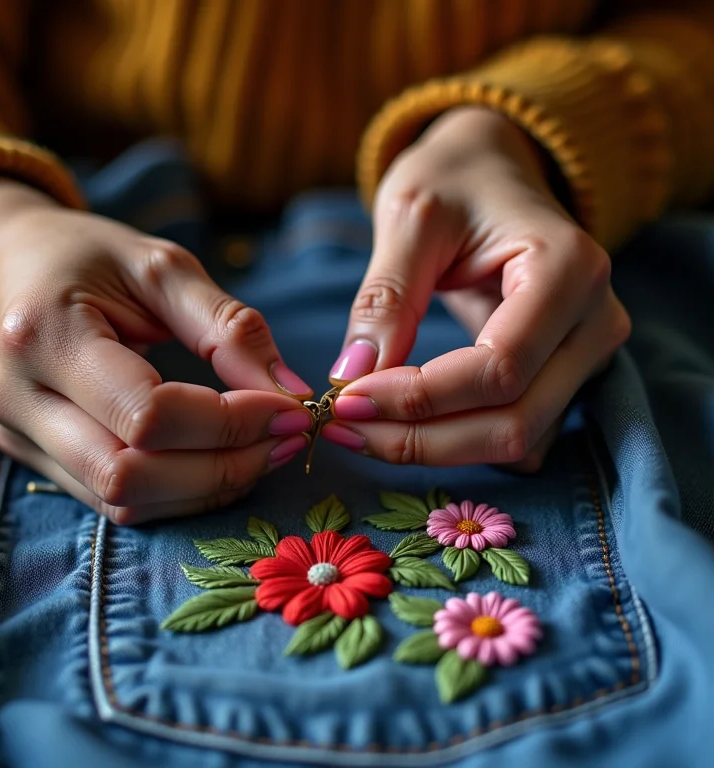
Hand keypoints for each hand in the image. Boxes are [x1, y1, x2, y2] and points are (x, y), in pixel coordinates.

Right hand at [0, 179, 313, 522]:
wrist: (12, 266)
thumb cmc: (87, 257)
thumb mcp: (163, 268)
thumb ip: (229, 328)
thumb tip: (291, 394)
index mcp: (43, 336)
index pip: (147, 414)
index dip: (230, 422)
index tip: (289, 408)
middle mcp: (17, 399)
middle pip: (131, 477)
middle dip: (224, 467)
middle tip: (285, 439)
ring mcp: (20, 438)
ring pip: (124, 503)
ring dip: (207, 488)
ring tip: (263, 451)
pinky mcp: (36, 459)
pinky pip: (116, 503)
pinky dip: (181, 492)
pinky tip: (221, 461)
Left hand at [324, 107, 629, 469]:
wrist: (492, 171)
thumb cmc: (454, 179)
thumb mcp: (410, 217)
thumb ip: (386, 298)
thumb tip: (352, 376)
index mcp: (568, 269)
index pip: (498, 369)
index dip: (419, 399)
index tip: (346, 399)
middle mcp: (595, 321)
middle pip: (515, 423)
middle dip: (422, 439)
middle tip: (345, 427)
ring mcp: (588, 354)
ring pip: (519, 441)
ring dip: (438, 448)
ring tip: (365, 427)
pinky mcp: (565, 374)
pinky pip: (521, 436)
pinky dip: (462, 442)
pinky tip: (407, 422)